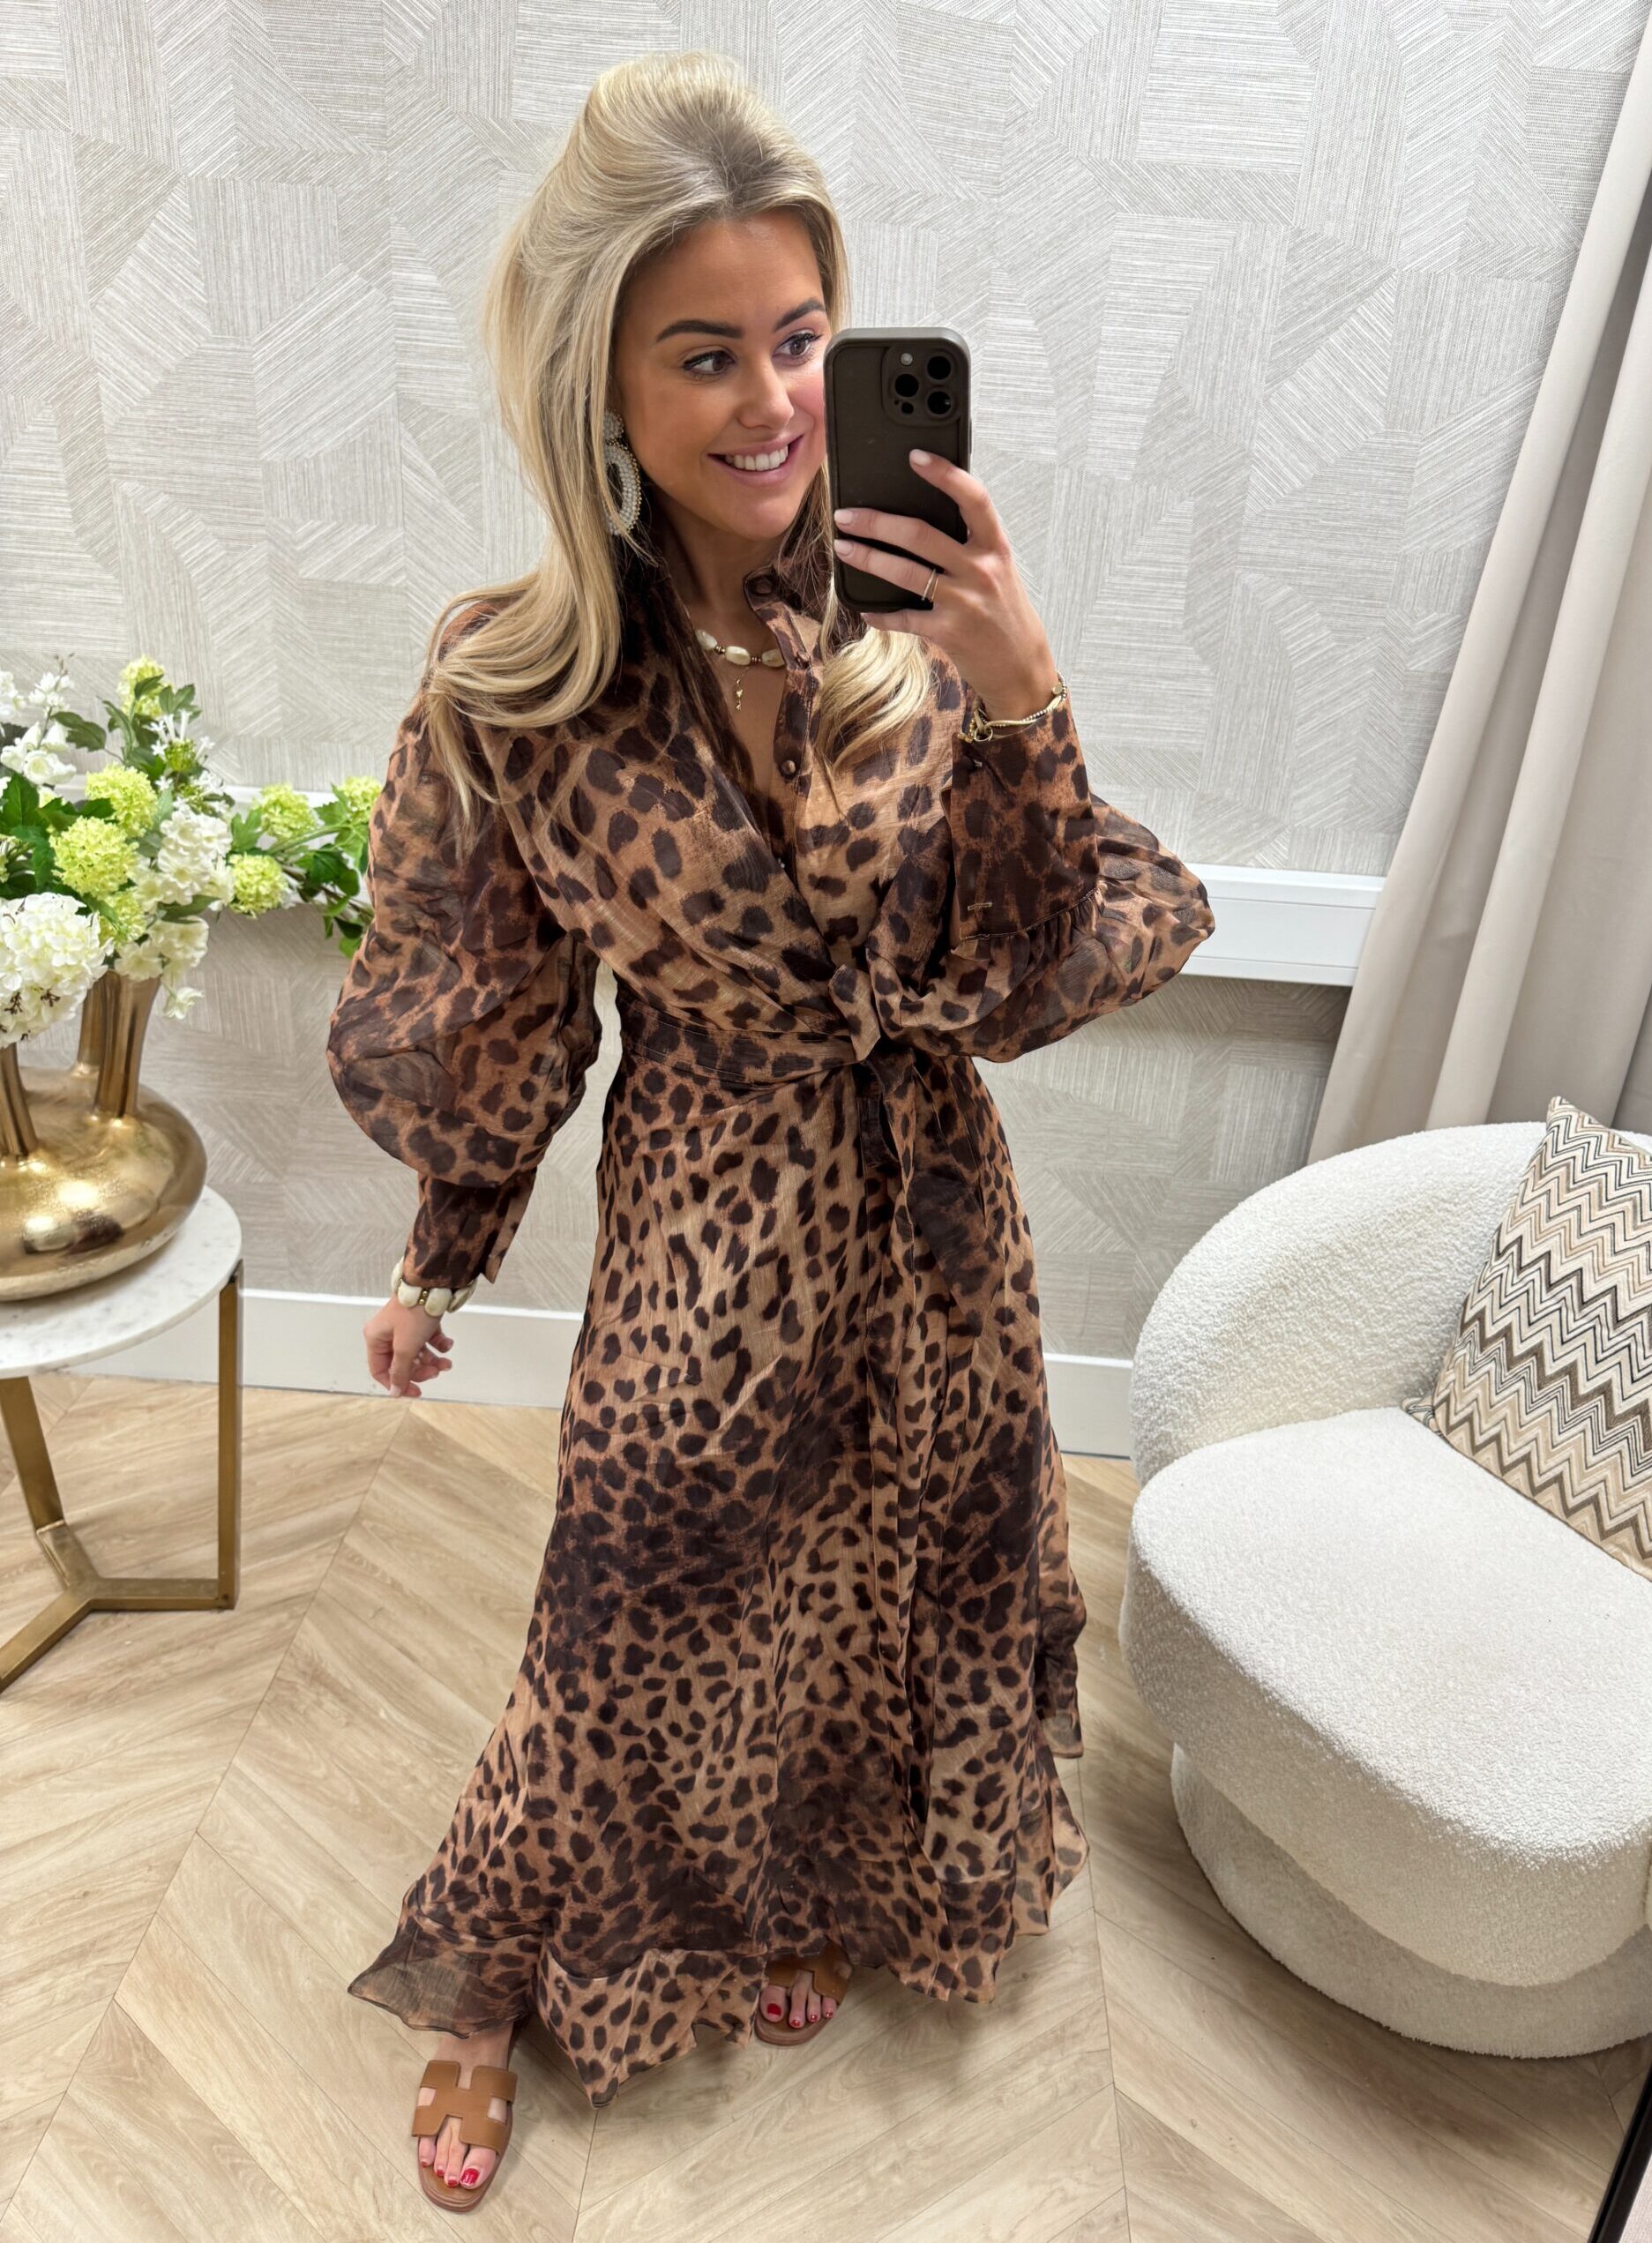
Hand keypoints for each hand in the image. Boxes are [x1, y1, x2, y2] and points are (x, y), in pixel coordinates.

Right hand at [364, 1295, 455, 1397]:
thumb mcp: (406, 1347)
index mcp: (376, 1339)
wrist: (433, 1285)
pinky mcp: (419, 1321)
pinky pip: (427, 1340)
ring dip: (433, 1361)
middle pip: (402, 1363)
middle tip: (437, 1372)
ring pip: (417, 1353)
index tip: (417, 1391)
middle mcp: (387, 1333)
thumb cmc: (414, 1315)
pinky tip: (447, 1344)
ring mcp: (404, 1327)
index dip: (398, 1384)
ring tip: (447, 1362)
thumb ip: (401, 1372)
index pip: (381, 1371)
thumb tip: (395, 1392)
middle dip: (421, 1370)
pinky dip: (438, 1344)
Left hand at [830, 449, 1058, 717]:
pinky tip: (865, 608)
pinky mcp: (948, 631)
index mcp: (994, 546)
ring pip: (905, 572)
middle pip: (920, 534)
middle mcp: (981, 569)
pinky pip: (903, 618)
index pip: (973, 498)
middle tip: (846, 515)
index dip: (944, 474)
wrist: (1020, 665)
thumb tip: (923, 515)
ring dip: (868, 558)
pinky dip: (880, 614)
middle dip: (876, 522)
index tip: (915, 456)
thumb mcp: (997, 569)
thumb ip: (969, 543)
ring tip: (844, 547)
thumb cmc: (1003, 610)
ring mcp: (964, 601)